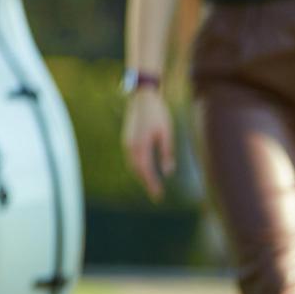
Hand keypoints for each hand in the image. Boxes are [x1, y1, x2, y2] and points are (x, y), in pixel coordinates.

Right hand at [122, 85, 176, 202]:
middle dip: (146, 183)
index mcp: (141, 146)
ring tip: (151, 184)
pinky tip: (144, 169)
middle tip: (156, 195)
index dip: (152, 184)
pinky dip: (137, 167)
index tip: (158, 196)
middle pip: (137, 170)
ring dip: (140, 176)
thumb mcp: (167, 133)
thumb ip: (167, 153)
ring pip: (132, 165)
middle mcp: (130, 146)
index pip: (146, 171)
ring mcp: (127, 142)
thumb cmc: (158, 114)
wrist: (142, 97)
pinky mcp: (127, 139)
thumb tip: (167, 172)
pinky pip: (131, 158)